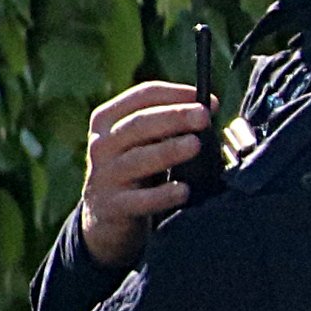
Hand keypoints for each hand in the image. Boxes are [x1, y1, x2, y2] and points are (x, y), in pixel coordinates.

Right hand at [79, 79, 215, 269]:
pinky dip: (163, 195)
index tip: (206, 100)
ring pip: (137, 159)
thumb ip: (167, 124)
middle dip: (174, 117)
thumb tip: (209, 107)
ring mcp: (104, 176)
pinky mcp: (112, 207)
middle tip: (203, 117)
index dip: (175, 94)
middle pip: (138, 124)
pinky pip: (139, 200)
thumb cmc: (137, 169)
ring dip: (168, 150)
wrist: (107, 217)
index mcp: (107, 120)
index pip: (142, 96)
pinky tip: (183, 190)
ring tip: (195, 145)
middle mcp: (101, 145)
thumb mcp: (142, 141)